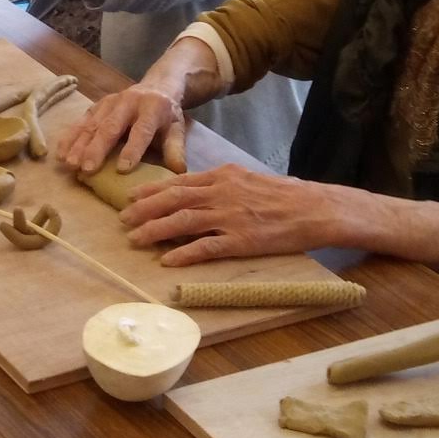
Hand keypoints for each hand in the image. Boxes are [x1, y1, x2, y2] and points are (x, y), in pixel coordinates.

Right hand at [57, 83, 188, 177]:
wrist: (157, 87)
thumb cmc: (166, 116)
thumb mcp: (177, 129)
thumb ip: (175, 149)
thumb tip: (178, 171)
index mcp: (152, 108)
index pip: (141, 130)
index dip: (132, 149)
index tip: (123, 169)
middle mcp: (128, 102)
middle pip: (111, 126)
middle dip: (97, 148)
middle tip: (86, 169)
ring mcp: (109, 102)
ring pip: (92, 124)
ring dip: (79, 144)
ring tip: (70, 164)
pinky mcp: (97, 105)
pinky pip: (81, 121)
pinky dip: (70, 137)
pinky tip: (60, 153)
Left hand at [121, 167, 342, 264]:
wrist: (316, 208)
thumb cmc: (285, 195)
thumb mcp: (249, 180)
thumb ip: (222, 185)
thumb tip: (196, 193)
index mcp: (224, 176)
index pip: (179, 181)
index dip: (152, 190)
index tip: (132, 196)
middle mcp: (222, 192)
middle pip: (174, 198)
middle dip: (144, 209)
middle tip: (123, 219)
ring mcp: (231, 216)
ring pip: (183, 221)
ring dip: (154, 230)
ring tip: (134, 239)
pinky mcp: (242, 239)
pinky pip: (206, 247)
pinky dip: (184, 254)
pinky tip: (167, 261)